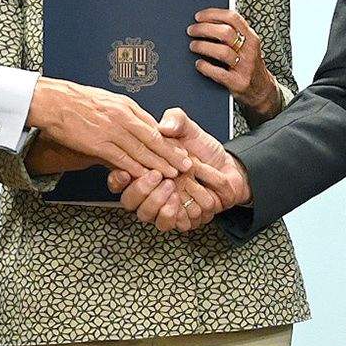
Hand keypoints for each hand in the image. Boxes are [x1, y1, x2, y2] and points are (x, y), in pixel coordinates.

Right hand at [28, 77, 190, 179]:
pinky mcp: (98, 143)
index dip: (170, 141)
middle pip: (153, 138)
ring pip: (141, 150)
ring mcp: (111, 130)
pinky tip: (146, 176)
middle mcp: (123, 117)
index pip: (154, 125)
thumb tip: (139, 125)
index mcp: (126, 106)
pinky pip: (121, 158)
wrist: (53, 101)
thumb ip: (125, 113)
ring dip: (158, 164)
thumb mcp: (107, 100)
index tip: (182, 150)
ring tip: (172, 174)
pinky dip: (135, 169)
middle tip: (186, 165)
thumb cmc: (76, 100)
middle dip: (171, 154)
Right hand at [107, 109, 251, 230]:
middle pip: (128, 201)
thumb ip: (176, 121)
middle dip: (139, 189)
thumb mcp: (189, 129)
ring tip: (171, 186)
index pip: (119, 180)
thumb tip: (164, 126)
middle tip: (156, 175)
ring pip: (144, 215)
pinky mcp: (177, 219)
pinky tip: (177, 200)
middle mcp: (149, 191)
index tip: (126, 172)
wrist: (228, 168)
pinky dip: (170, 213)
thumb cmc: (203, 150)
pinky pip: (165, 224)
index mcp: (144, 170)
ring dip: (155, 201)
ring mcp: (162, 208)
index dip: (117, 179)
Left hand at [190, 8, 280, 117]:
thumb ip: (233, 32)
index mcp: (251, 37)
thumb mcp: (247, 45)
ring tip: (193, 46)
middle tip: (191, 30)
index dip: (213, 14)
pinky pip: (219, 73)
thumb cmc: (249, 64)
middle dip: (204, 29)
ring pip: (222, 52)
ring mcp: (245, 67)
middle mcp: (249, 50)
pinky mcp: (238, 83)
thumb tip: (207, 20)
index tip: (198, 16)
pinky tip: (199, 64)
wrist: (261, 90)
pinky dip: (206, 67)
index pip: (233, 18)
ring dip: (203, 46)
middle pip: (225, 33)